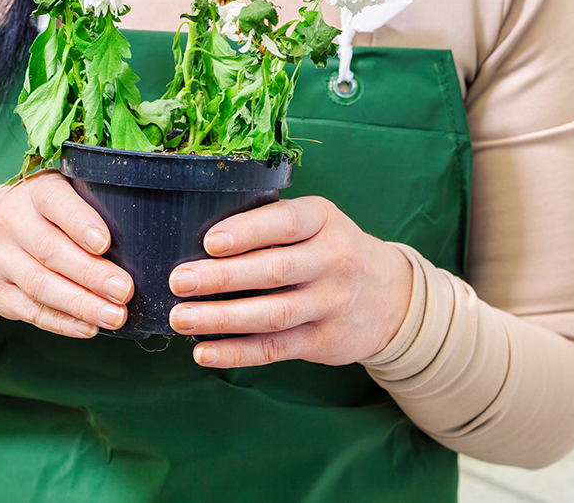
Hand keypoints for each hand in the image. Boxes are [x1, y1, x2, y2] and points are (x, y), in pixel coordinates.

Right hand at [0, 170, 133, 337]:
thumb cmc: (36, 212)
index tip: (104, 243)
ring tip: (114, 316)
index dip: (79, 222)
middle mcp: (10, 223)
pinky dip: (62, 322)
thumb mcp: (54, 193)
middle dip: (90, 274)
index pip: (54, 201)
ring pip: (41, 285)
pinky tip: (88, 328)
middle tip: (124, 290)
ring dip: (81, 304)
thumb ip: (87, 206)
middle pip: (50, 251)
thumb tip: (138, 236)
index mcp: (33, 192)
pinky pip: (31, 311)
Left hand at [167, 196, 412, 367]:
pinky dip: (236, 353)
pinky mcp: (324, 341)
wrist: (394, 297)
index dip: (247, 232)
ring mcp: (330, 304)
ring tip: (181, 318)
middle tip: (180, 281)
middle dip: (221, 277)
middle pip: (274, 271)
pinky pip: (275, 348)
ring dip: (221, 318)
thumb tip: (200, 240)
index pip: (285, 223)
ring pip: (272, 314)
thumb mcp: (318, 223)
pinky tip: (204, 352)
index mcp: (324, 220)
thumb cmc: (333, 250)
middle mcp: (333, 261)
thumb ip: (273, 225)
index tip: (209, 242)